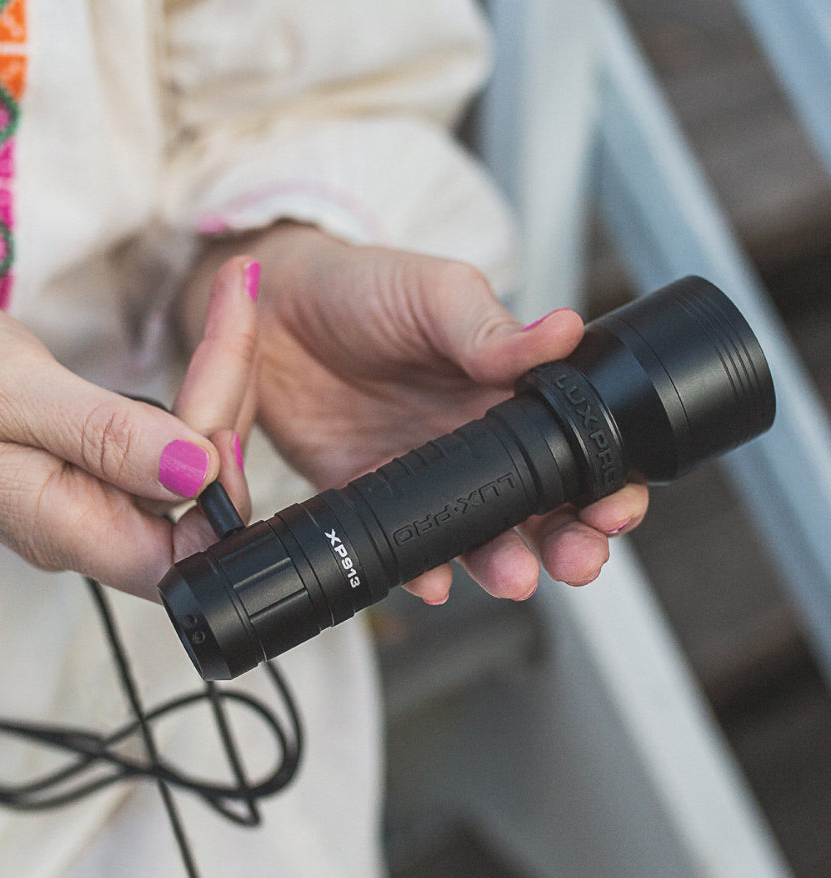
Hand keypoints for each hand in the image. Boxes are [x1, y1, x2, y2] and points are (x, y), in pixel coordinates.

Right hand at [0, 257, 258, 599]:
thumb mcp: (9, 390)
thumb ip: (106, 436)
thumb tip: (200, 471)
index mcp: (68, 529)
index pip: (188, 550)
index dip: (224, 485)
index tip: (219, 401)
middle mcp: (92, 527)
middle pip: (207, 499)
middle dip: (232, 403)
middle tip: (234, 305)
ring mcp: (99, 499)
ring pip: (199, 465)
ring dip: (224, 387)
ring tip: (230, 300)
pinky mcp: (102, 468)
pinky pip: (174, 443)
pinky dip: (200, 389)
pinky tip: (212, 342)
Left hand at [183, 225, 648, 603]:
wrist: (273, 308)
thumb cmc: (362, 287)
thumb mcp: (434, 295)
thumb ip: (491, 329)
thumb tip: (562, 333)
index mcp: (507, 391)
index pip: (575, 446)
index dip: (605, 483)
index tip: (614, 506)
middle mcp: (473, 441)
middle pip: (540, 508)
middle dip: (568, 542)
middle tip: (578, 560)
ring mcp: (424, 474)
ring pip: (479, 536)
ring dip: (502, 563)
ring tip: (512, 576)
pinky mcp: (370, 495)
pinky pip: (402, 544)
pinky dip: (420, 570)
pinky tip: (432, 580)